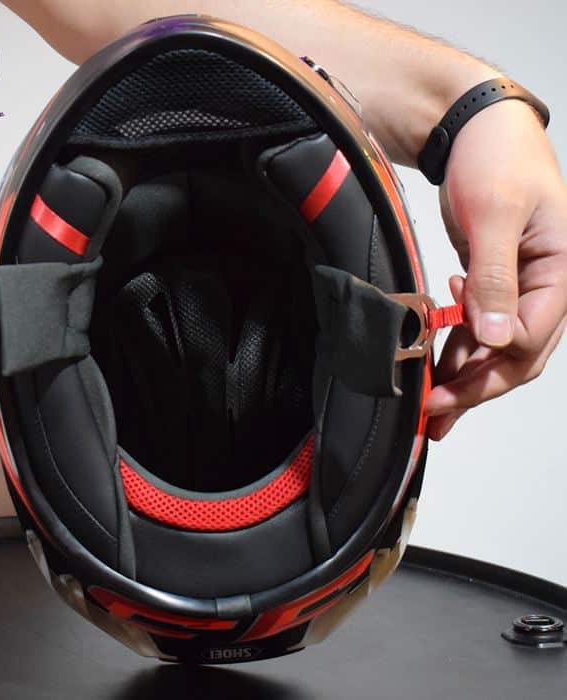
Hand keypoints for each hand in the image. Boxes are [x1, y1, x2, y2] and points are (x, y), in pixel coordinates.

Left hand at [426, 100, 566, 439]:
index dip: (486, 376)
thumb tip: (496, 336)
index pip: (528, 342)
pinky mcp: (492, 277)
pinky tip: (436, 346)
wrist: (475, 128)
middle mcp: (545, 284)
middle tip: (436, 415)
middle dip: (475, 387)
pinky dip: (458, 340)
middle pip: (515, 354)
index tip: (442, 394)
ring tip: (431, 397)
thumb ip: (497, 277)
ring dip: (463, 371)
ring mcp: (519, 283)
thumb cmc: (496, 158)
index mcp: (561, 272)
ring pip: (495, 344)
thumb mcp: (496, 216)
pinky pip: (479, 322)